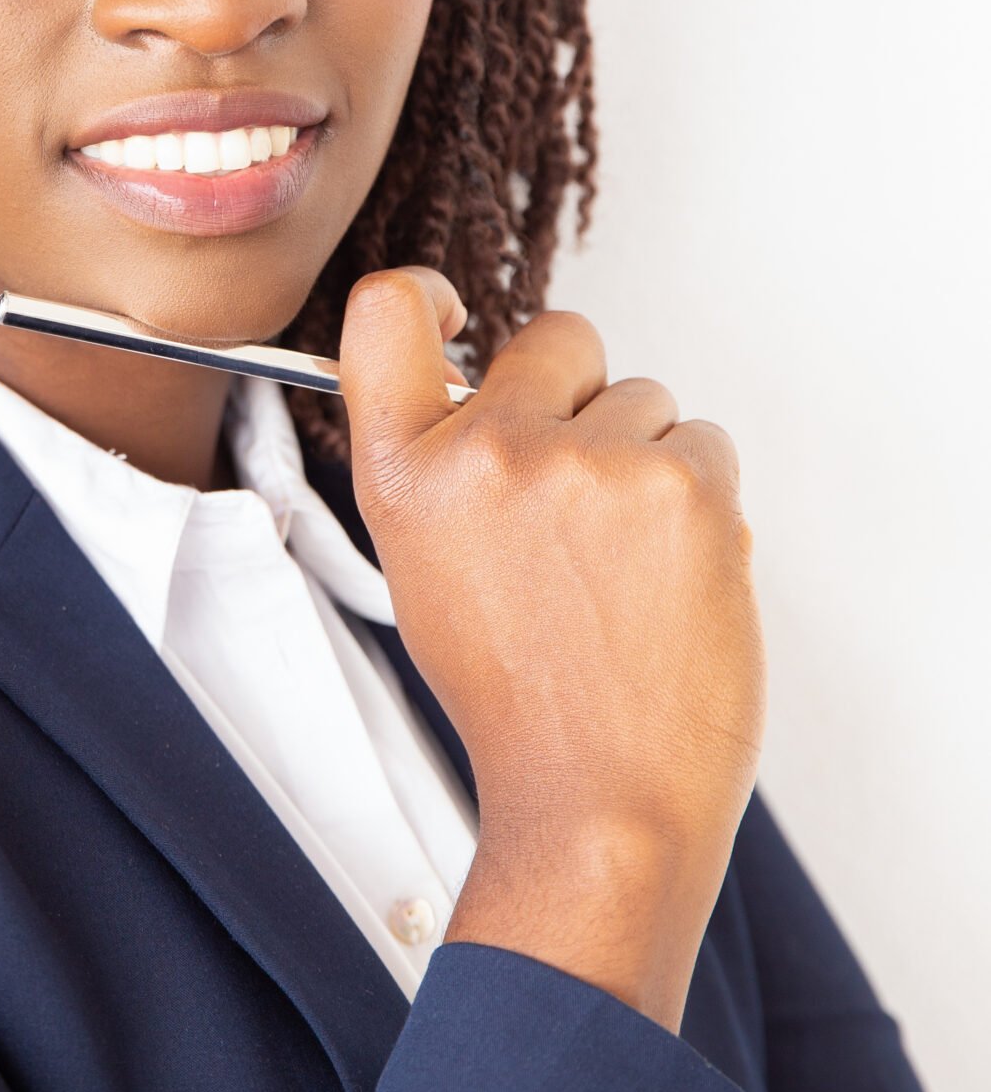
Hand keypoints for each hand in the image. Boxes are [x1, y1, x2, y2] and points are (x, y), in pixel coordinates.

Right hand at [339, 269, 763, 1031]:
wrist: (601, 797)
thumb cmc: (521, 703)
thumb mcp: (426, 573)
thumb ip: (447, 473)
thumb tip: (495, 400)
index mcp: (407, 474)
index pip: (385, 315)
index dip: (426, 294)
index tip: (455, 311)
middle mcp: (490, 452)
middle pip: (556, 339)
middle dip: (579, 395)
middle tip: (580, 493)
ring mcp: (591, 462)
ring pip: (644, 399)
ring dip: (645, 461)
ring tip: (623, 567)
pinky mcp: (684, 483)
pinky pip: (705, 443)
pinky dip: (701, 500)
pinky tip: (669, 576)